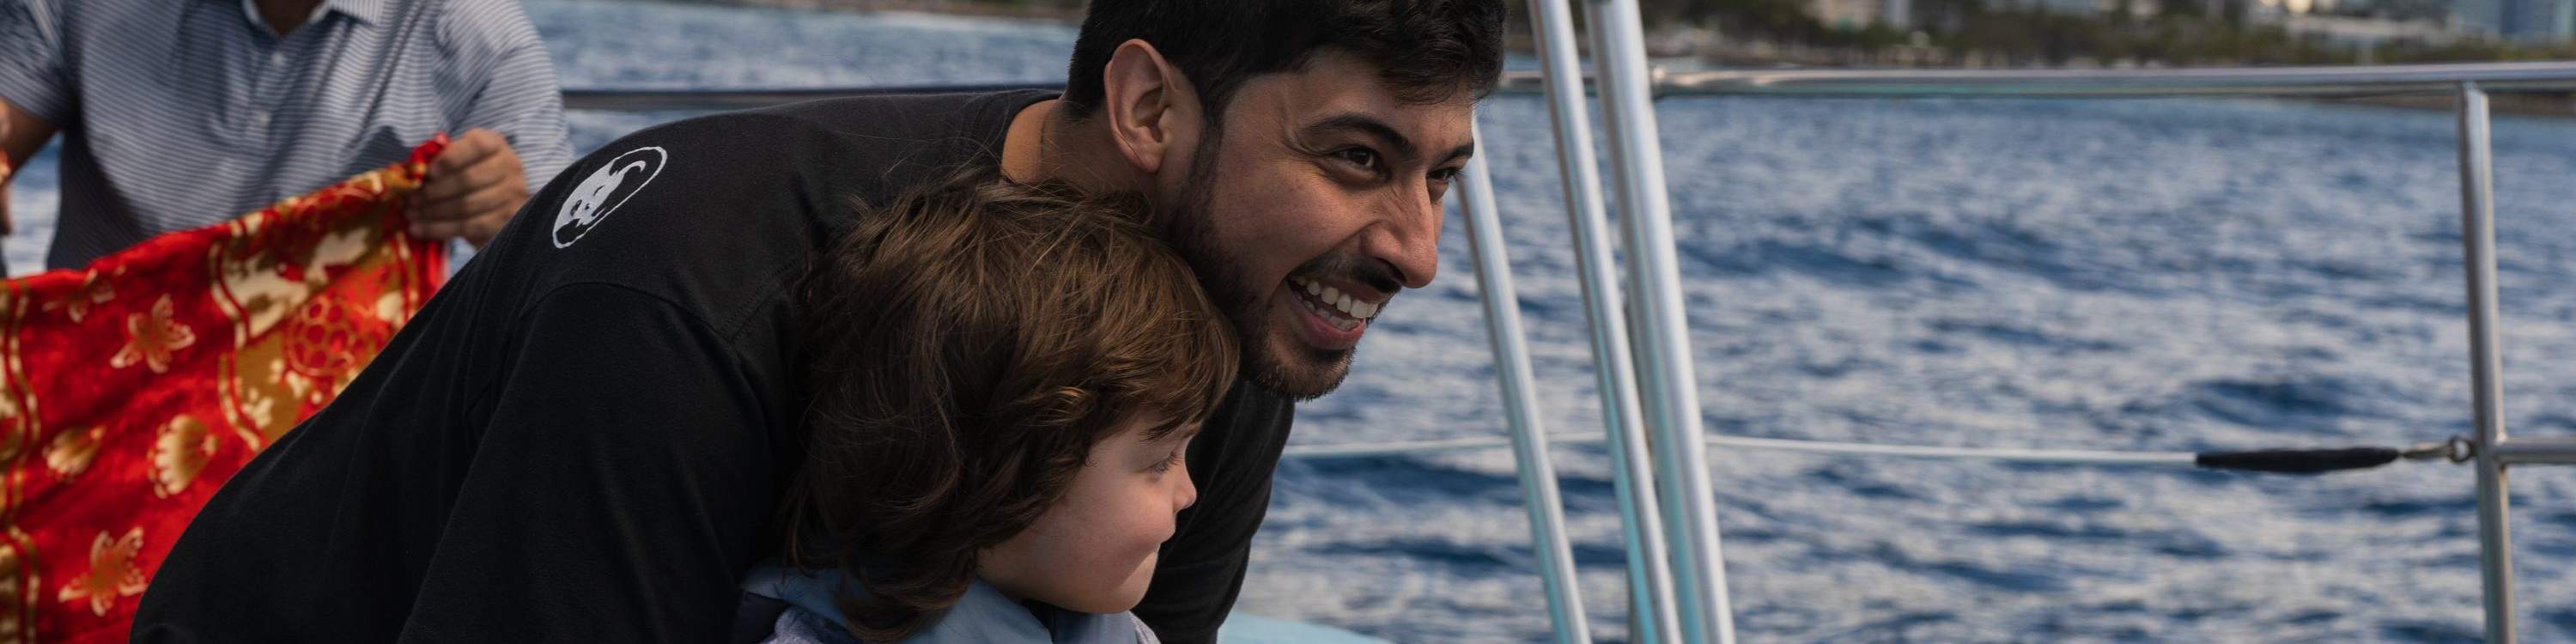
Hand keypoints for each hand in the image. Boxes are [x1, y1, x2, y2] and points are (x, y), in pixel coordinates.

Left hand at [409, 128, 529, 246]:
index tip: (427, 173)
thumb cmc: (464, 174)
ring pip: (467, 205)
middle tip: (409, 200)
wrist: (491, 200)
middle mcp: (510, 166)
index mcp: (495, 144)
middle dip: (434, 191)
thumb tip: (411, 173)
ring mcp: (514, 194)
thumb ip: (437, 161)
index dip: (450, 159)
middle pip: (469, 179)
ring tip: (411, 215)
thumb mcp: (455, 160)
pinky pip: (471, 226)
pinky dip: (441, 229)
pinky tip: (420, 229)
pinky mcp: (508, 220)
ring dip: (433, 212)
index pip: (477, 146)